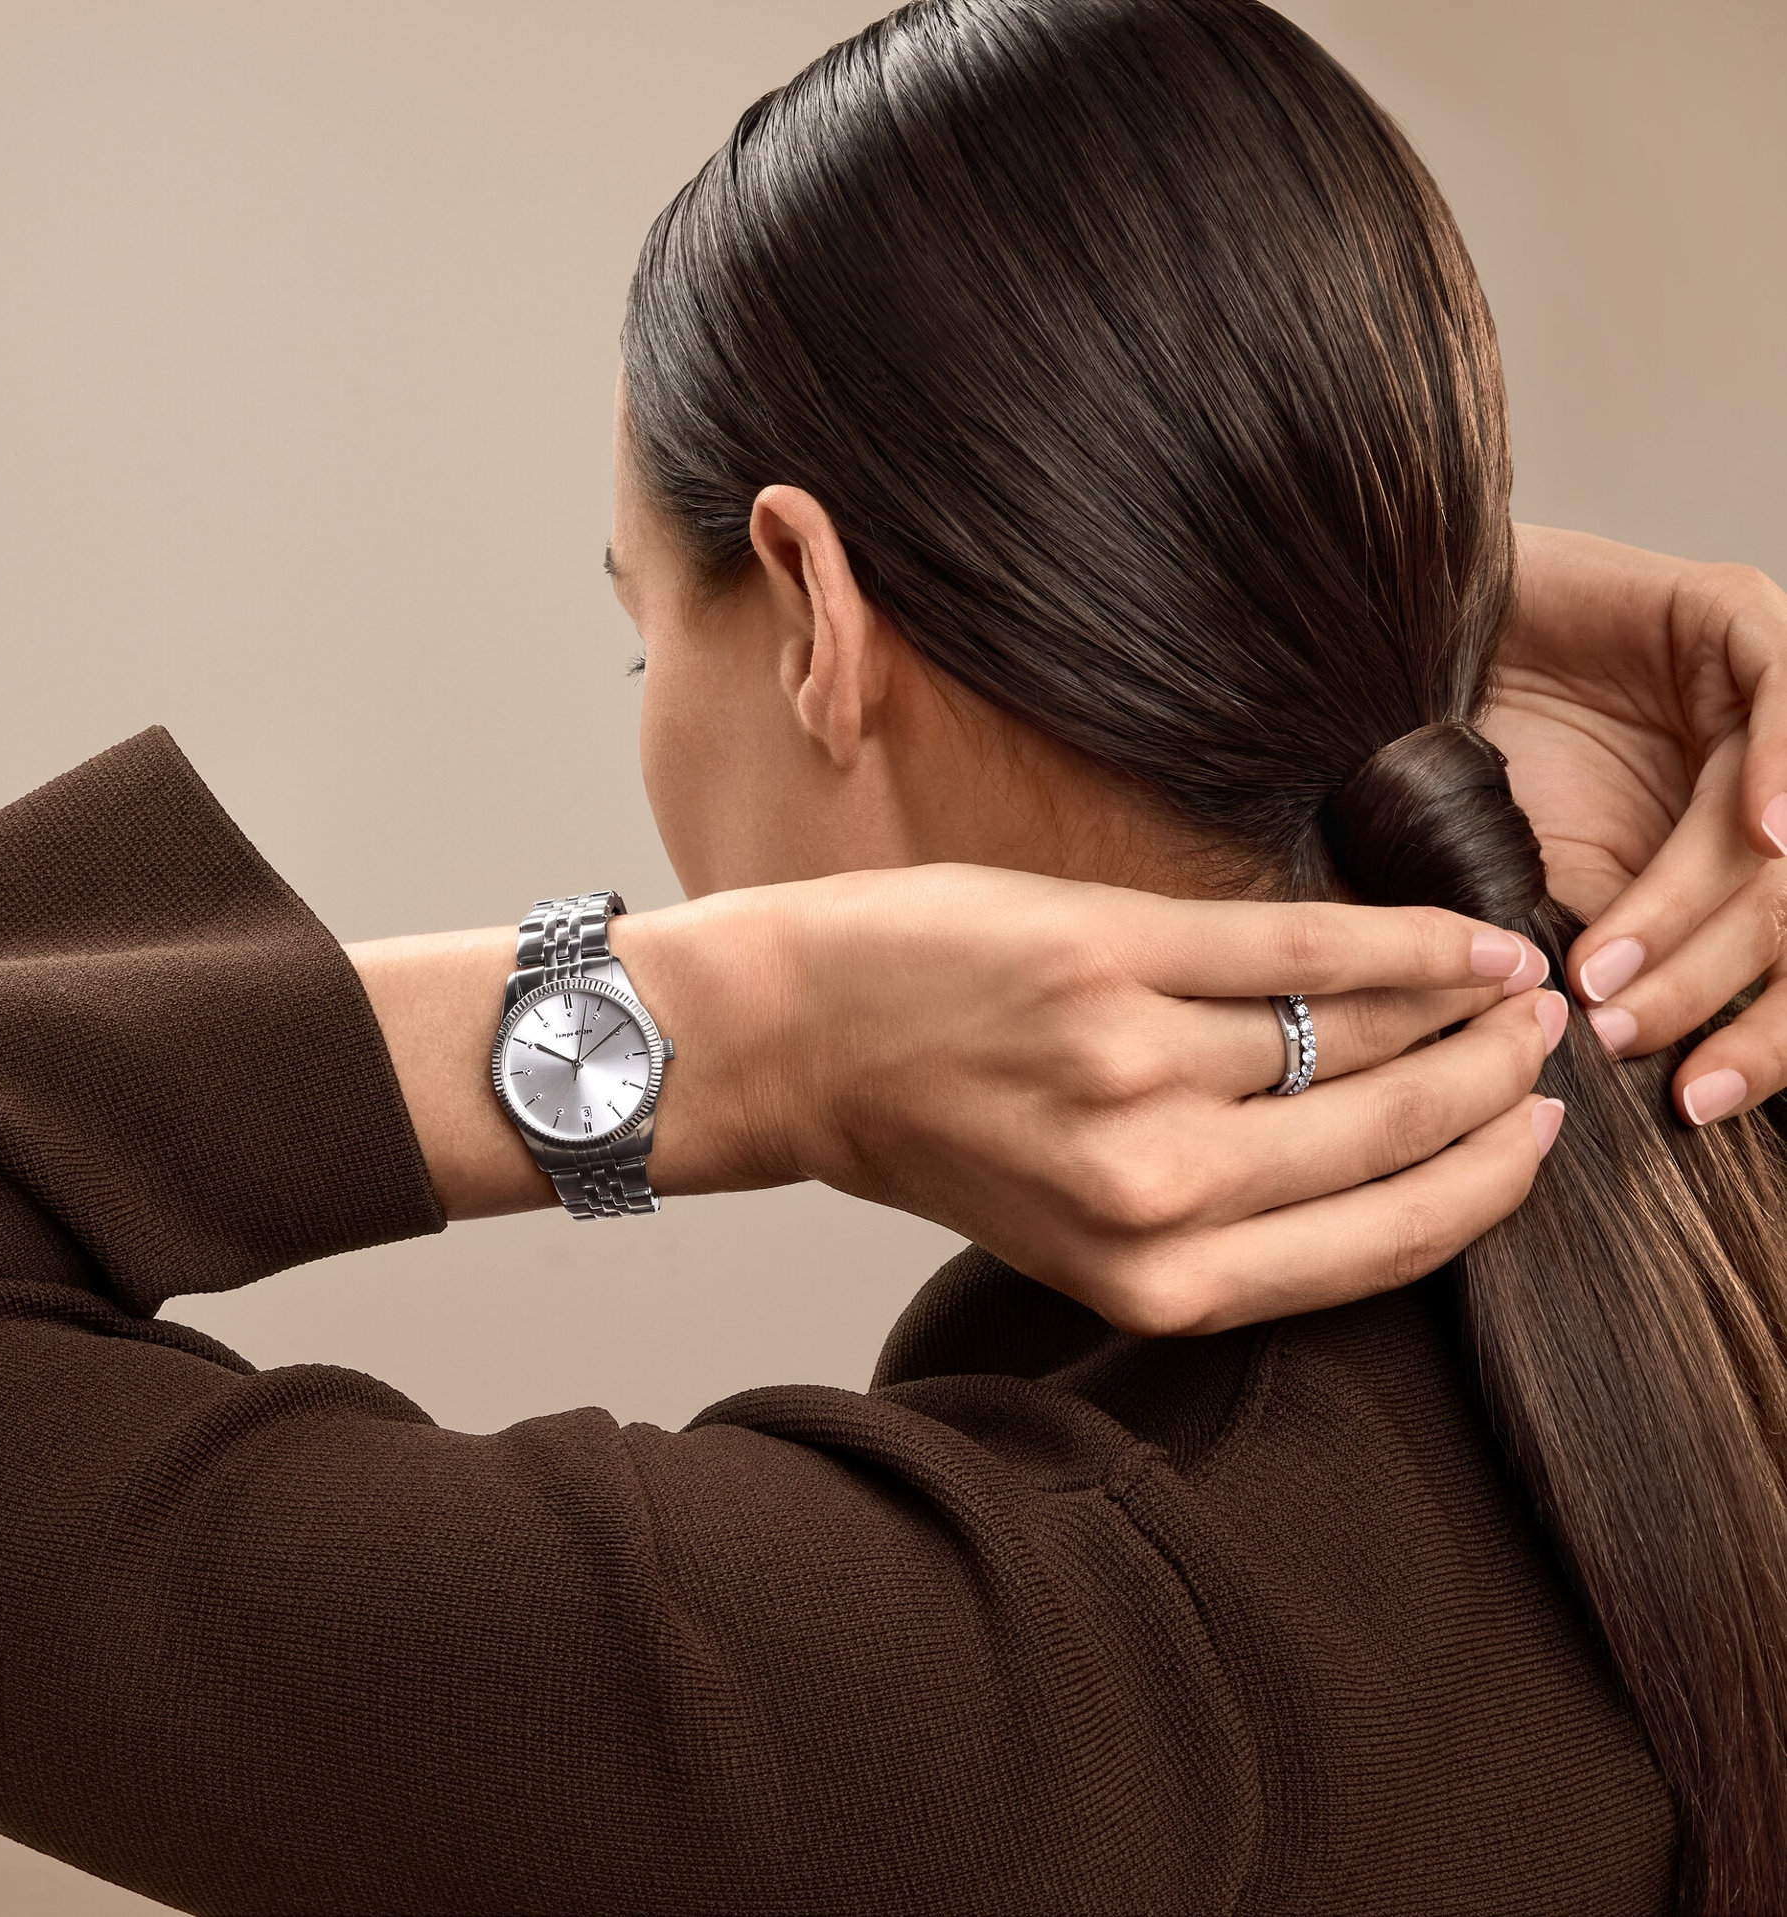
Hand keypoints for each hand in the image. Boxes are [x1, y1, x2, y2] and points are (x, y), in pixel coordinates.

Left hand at [624, 867, 1561, 1336]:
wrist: (788, 1039)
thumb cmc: (931, 1128)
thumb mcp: (1073, 1221)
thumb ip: (1215, 1215)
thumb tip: (1384, 1158)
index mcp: (1152, 1278)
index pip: (1379, 1240)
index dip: (1480, 1188)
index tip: (1534, 1141)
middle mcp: (1153, 1192)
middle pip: (1389, 1136)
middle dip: (1490, 1089)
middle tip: (1541, 1046)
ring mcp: (1131, 1070)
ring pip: (1358, 1036)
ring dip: (1460, 1006)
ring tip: (1509, 983)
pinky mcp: (1109, 960)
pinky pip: (1302, 949)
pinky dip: (1404, 938)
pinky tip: (1466, 935)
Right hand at [1485, 527, 1786, 1121]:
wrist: (1397, 644)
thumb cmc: (1454, 762)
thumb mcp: (1528, 886)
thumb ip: (1590, 955)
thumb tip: (1603, 1070)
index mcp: (1729, 860)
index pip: (1782, 962)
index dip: (1761, 1041)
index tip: (1692, 1102)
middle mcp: (1761, 789)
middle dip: (1714, 986)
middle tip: (1627, 1035)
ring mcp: (1757, 704)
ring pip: (1786, 834)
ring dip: (1707, 914)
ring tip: (1617, 968)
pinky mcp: (1738, 620)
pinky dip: (1786, 773)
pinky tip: (1764, 835)